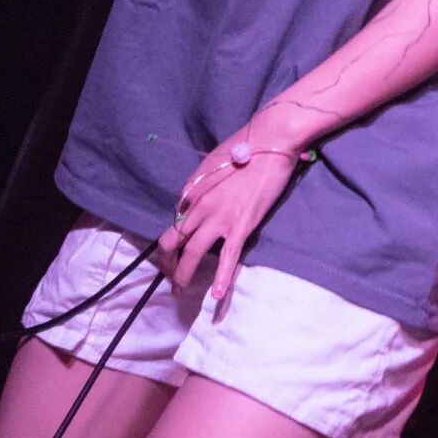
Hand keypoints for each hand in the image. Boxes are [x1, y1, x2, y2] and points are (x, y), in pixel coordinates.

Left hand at [156, 128, 303, 298]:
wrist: (270, 141)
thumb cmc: (246, 145)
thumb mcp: (213, 161)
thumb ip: (202, 181)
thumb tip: (196, 197)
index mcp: (192, 188)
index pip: (174, 220)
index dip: (171, 238)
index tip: (175, 249)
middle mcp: (199, 205)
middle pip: (173, 240)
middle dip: (167, 261)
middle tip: (169, 274)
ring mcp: (219, 217)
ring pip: (193, 253)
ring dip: (183, 274)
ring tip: (180, 289)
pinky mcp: (241, 226)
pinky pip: (228, 257)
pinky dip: (222, 279)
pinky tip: (216, 296)